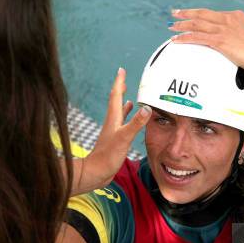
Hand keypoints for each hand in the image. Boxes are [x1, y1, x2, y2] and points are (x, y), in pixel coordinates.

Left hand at [71, 68, 150, 194]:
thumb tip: (147, 107)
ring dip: (123, 103)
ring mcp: (113, 131)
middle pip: (115, 102)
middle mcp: (112, 122)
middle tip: (124, 78)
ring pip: (118, 113)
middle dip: (120, 89)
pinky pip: (122, 124)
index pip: (116, 96)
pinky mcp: (115, 140)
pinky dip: (126, 119)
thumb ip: (136, 123)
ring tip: (129, 96)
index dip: (119, 83)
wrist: (97, 172)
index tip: (121, 70)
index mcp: (113, 118)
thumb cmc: (108, 155)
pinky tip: (129, 119)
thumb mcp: (124, 138)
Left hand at [170, 8, 243, 75]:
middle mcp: (228, 19)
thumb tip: (241, 44)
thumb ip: (242, 38)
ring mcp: (224, 29)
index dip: (200, 14)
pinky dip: (185, 38)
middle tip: (175, 14)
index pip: (213, 14)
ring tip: (172, 28)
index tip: (191, 15)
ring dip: (182, 26)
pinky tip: (176, 40)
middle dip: (186, 13)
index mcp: (236, 16)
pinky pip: (198, 38)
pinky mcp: (221, 41)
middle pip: (202, 14)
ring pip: (197, 24)